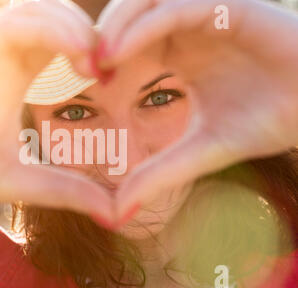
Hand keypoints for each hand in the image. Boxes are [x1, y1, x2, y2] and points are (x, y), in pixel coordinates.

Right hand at [0, 0, 114, 222]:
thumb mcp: (20, 180)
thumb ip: (66, 189)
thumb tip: (114, 214)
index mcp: (17, 76)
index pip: (63, 42)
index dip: (92, 52)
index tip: (111, 81)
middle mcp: (2, 55)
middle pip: (57, 16)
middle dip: (90, 33)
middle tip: (108, 69)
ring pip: (40, 9)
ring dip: (74, 27)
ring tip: (94, 65)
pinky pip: (17, 20)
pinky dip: (53, 29)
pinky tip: (78, 59)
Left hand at [97, 0, 297, 220]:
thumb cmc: (266, 121)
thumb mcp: (200, 151)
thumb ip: (159, 174)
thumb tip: (116, 212)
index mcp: (178, 50)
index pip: (125, 41)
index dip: (98, 59)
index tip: (77, 86)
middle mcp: (187, 25)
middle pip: (126, 16)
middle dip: (96, 39)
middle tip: (74, 71)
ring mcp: (205, 12)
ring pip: (144, 3)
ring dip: (113, 29)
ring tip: (93, 65)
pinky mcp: (227, 6)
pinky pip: (173, 9)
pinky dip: (142, 28)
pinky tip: (115, 57)